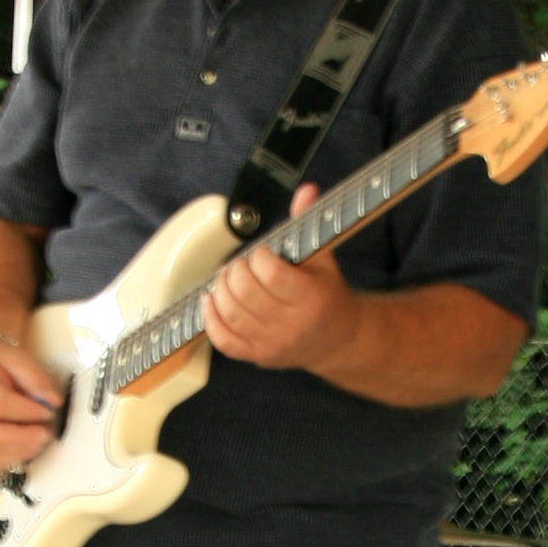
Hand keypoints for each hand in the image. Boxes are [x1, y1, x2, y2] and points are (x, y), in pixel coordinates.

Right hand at [0, 336, 63, 470]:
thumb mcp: (17, 358)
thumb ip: (35, 377)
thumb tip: (52, 401)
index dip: (26, 412)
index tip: (48, 411)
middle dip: (22, 438)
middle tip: (45, 433)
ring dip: (18, 451)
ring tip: (39, 442)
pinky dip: (9, 460)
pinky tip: (25, 449)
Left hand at [202, 184, 356, 372]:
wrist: (337, 340)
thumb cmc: (327, 295)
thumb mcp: (323, 259)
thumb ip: (308, 223)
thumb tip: (306, 190)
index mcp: (312, 299)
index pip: (271, 274)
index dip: (258, 257)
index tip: (262, 252)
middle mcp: (292, 326)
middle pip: (246, 293)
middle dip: (235, 271)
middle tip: (240, 264)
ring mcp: (272, 344)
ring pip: (231, 314)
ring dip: (219, 289)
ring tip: (226, 277)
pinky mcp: (257, 356)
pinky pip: (223, 340)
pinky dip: (209, 318)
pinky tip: (210, 300)